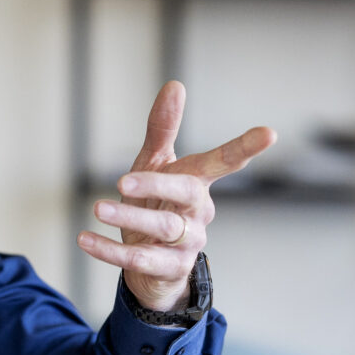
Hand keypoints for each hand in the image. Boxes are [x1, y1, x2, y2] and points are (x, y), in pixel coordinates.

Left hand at [78, 81, 276, 311]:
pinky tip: (85, 239)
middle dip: (157, 186)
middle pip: (187, 195)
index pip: (225, 162)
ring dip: (129, 219)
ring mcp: (188, 243)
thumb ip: (163, 128)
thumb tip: (175, 85)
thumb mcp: (156, 164)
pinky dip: (110, 250)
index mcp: (198, 182)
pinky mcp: (168, 269)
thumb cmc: (156, 205)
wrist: (150, 264)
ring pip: (165, 229)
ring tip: (98, 208)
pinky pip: (140, 260)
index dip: (246, 148)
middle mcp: (199, 213)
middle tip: (122, 181)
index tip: (269, 133)